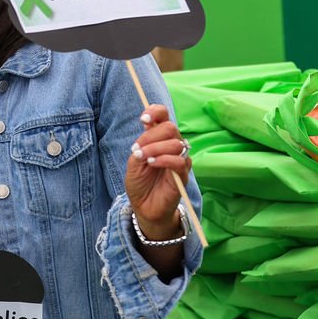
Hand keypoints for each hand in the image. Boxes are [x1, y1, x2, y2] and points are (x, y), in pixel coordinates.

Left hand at [124, 104, 190, 235]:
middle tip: (138, 149)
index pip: (163, 116)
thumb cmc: (139, 183)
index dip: (156, 112)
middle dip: (152, 136)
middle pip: (171, 127)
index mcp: (158, 139)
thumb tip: (149, 133)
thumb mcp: (134, 162)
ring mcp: (179, 160)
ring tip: (144, 159)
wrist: (144, 207)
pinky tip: (153, 163)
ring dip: (156, 148)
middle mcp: (171, 146)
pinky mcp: (184, 175)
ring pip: (176, 143)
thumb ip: (141, 146)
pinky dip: (165, 159)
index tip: (143, 119)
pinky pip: (180, 161)